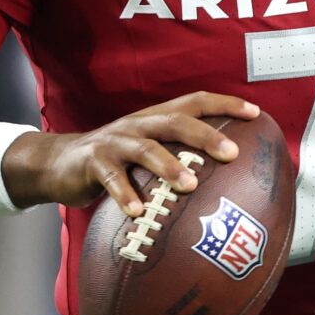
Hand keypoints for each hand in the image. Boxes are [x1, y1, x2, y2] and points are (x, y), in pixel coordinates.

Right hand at [13, 91, 258, 216]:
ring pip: (145, 148)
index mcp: (156, 118)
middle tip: (231, 154)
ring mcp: (115, 141)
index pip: (195, 102)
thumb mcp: (147, 153)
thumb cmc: (116, 162)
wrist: (58, 163)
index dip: (225, 105)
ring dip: (168, 165)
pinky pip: (112, 178)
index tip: (256, 114)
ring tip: (189, 185)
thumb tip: (227, 182)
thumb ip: (178, 159)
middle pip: (175, 121)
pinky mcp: (93, 162)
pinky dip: (125, 195)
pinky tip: (139, 213)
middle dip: (205, 135)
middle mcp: (139, 124)